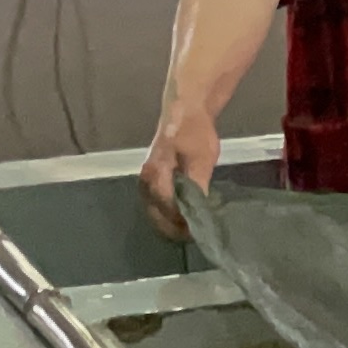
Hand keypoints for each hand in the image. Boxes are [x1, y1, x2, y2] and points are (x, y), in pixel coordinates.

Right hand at [139, 104, 221, 239]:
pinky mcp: (152, 179)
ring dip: (170, 223)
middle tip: (196, 236)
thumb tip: (197, 211)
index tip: (198, 233)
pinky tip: (184, 217)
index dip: (181, 223)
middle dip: (174, 228)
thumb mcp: (202, 158)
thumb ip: (197, 185)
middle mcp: (145, 180)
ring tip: (192, 230)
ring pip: (155, 211)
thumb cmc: (194, 132)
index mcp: (156, 175)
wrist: (185, 111)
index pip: (167, 208)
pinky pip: (157, 203)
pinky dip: (168, 213)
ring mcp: (146, 180)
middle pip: (156, 214)